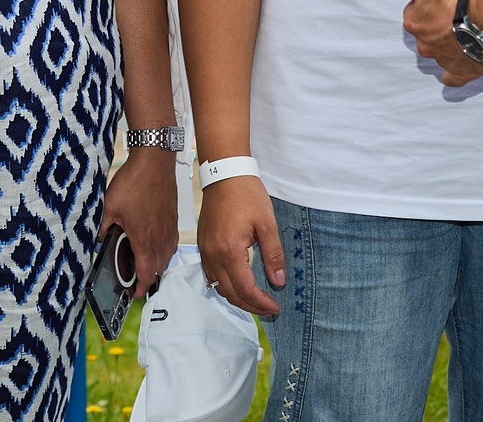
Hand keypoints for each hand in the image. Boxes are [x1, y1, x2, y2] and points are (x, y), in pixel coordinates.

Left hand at [101, 146, 179, 296]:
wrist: (155, 162)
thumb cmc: (134, 182)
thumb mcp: (109, 206)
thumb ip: (103, 228)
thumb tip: (97, 242)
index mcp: (144, 240)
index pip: (145, 275)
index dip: (139, 288)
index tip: (133, 293)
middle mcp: (160, 239)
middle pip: (158, 270)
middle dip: (147, 278)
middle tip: (135, 279)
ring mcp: (170, 230)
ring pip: (166, 258)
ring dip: (156, 265)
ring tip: (142, 263)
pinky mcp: (174, 220)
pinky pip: (171, 244)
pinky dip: (163, 250)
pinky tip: (153, 242)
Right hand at [195, 172, 281, 317]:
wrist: (224, 173)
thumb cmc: (246, 194)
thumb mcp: (267, 223)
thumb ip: (273, 255)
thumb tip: (278, 281)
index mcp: (230, 250)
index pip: (245, 289)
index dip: (261, 303)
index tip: (275, 308)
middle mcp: (213, 254)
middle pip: (230, 293)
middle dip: (250, 306)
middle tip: (269, 308)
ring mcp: (205, 250)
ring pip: (218, 287)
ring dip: (236, 297)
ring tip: (256, 299)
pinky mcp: (203, 245)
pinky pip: (211, 275)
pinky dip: (225, 285)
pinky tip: (239, 283)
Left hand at [366, 0, 482, 86]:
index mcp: (414, 23)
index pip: (413, 12)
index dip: (426, 4)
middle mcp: (425, 44)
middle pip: (425, 33)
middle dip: (435, 24)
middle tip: (453, 13)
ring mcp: (444, 60)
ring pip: (438, 52)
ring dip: (447, 43)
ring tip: (464, 30)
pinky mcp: (463, 72)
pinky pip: (452, 78)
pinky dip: (454, 72)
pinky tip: (460, 64)